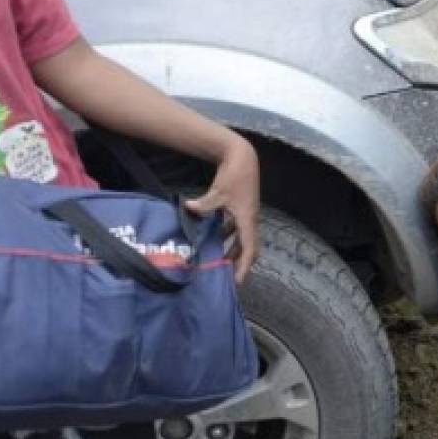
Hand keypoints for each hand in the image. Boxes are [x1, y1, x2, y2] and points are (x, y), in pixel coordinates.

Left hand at [184, 134, 259, 281]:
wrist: (243, 157)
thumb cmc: (234, 175)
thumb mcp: (218, 192)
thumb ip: (204, 204)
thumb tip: (188, 208)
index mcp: (247, 219)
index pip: (249, 249)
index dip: (244, 266)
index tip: (237, 281)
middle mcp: (250, 220)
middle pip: (248, 247)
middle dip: (239, 262)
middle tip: (228, 277)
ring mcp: (246, 214)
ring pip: (242, 238)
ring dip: (233, 250)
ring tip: (220, 261)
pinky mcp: (241, 209)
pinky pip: (236, 228)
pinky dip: (228, 235)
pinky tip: (215, 238)